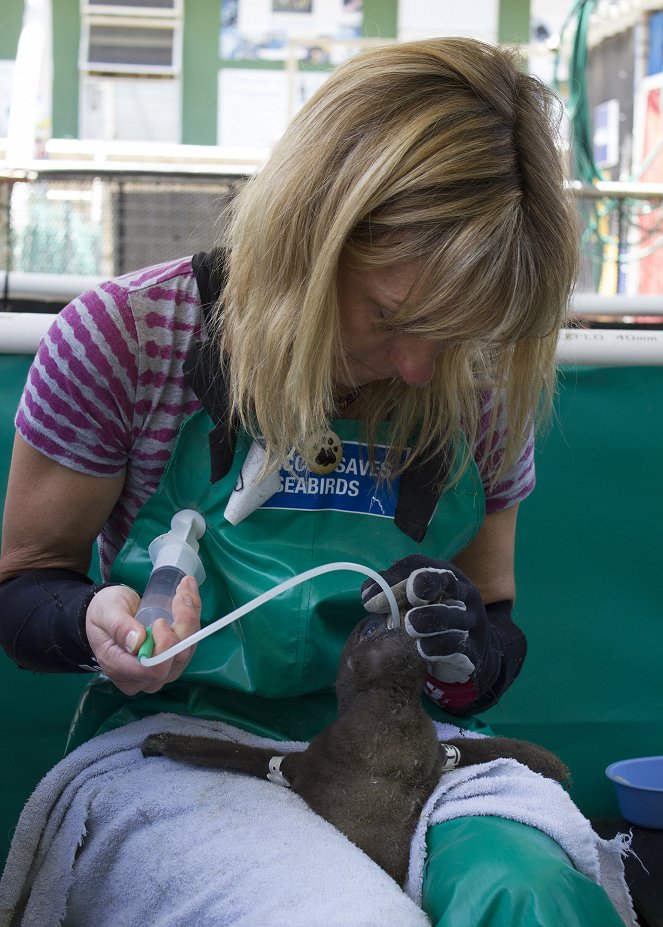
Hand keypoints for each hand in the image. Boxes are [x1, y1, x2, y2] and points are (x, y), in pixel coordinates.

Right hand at [85, 576, 200, 695]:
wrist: (108, 614)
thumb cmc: (102, 614)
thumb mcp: (105, 613)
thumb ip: (119, 627)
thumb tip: (137, 642)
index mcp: (121, 670)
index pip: (154, 670)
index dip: (164, 646)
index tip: (159, 620)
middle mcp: (145, 678)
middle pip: (177, 658)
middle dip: (184, 623)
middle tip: (181, 592)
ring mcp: (163, 670)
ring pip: (189, 648)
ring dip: (191, 615)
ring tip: (185, 587)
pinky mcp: (174, 658)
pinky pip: (191, 640)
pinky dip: (192, 615)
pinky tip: (188, 594)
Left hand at [362, 555, 525, 713]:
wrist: (470, 653)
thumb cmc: (436, 620)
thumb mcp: (419, 602)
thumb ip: (394, 593)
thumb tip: (367, 591)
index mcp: (445, 576)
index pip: (420, 564)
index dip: (394, 576)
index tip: (368, 596)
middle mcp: (462, 594)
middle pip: (445, 580)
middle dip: (423, 584)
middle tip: (406, 596)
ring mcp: (471, 622)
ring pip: (452, 615)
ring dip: (428, 619)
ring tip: (409, 626)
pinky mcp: (472, 650)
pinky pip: (455, 645)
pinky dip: (436, 646)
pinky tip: (421, 648)